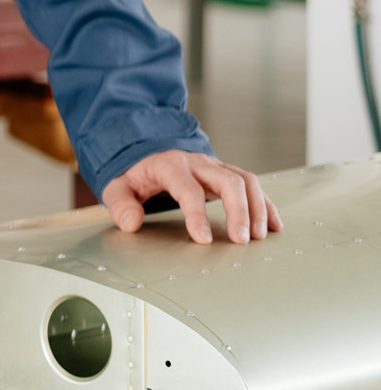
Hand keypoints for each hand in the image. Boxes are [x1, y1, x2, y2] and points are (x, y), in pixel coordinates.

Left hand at [102, 150, 279, 244]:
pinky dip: (265, 204)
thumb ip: (121, 204)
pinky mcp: (226, 172)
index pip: (188, 189)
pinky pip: (252, 185)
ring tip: (259, 236)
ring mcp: (215, 165)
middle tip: (241, 240)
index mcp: (170, 165)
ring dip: (257, 208)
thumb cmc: (134, 172)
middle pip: (228, 181)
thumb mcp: (117, 185)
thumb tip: (131, 224)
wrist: (145, 149)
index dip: (197, 215)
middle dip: (239, 211)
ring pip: (246, 180)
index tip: (204, 240)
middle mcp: (198, 162)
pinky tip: (273, 225)